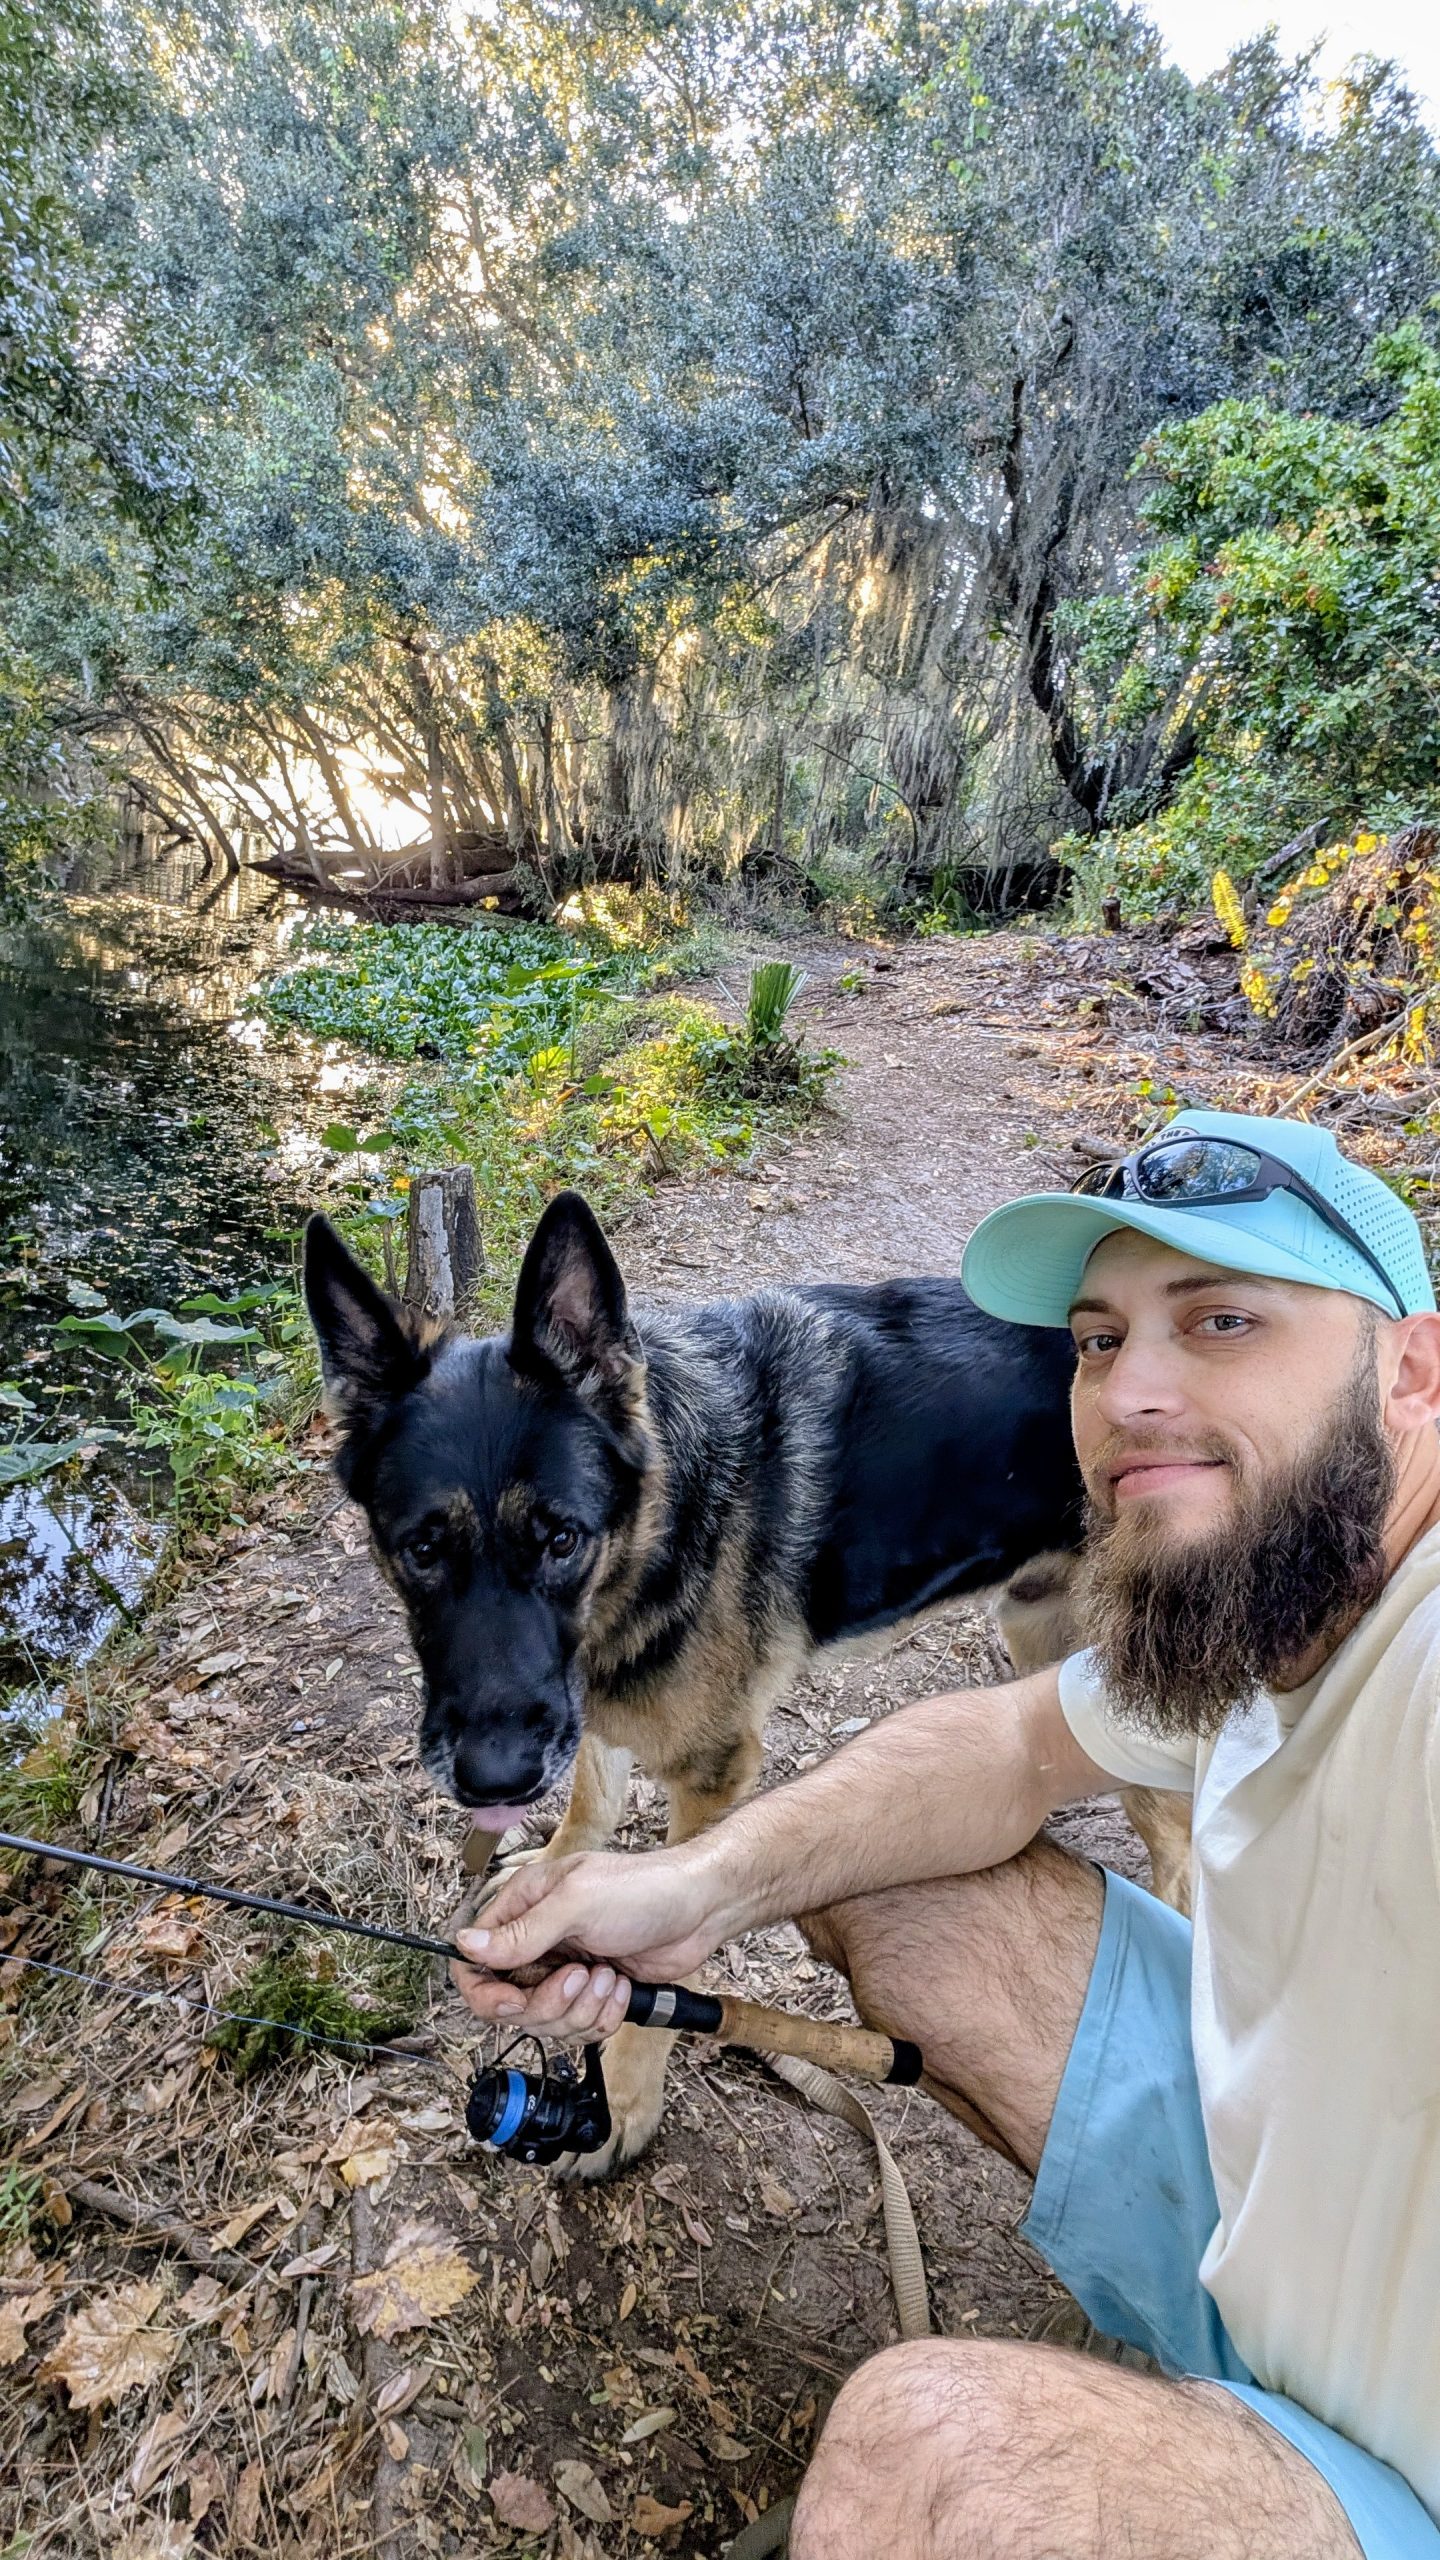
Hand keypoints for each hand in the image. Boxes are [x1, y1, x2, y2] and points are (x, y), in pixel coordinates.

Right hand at [450, 1843, 726, 2042]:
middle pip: (510, 2004)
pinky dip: (603, 2017)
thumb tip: (466, 1945)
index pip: (474, 1962)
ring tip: (610, 1976)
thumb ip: (522, 1931)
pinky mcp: (592, 1994)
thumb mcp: (578, 1903)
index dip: (487, 1991)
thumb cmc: (643, 1890)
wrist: (699, 1910)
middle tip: (583, 1975)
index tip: (515, 2001)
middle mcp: (539, 1942)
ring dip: (582, 2009)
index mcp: (524, 1908)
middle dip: (550, 2003)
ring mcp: (565, 1970)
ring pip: (545, 2023)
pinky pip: (579, 2029)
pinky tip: (621, 1987)